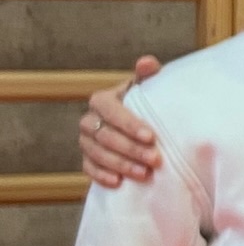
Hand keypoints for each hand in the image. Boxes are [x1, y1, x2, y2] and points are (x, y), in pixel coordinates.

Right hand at [79, 57, 161, 187]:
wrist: (140, 130)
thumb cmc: (147, 106)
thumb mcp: (149, 89)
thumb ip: (149, 76)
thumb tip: (147, 62)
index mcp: (102, 100)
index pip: (111, 111)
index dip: (129, 124)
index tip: (151, 137)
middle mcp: (89, 120)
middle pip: (105, 135)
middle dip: (131, 149)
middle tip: (155, 160)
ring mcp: (86, 142)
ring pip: (98, 153)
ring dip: (121, 164)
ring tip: (145, 174)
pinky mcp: (87, 160)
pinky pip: (89, 169)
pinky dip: (102, 176)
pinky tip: (119, 182)